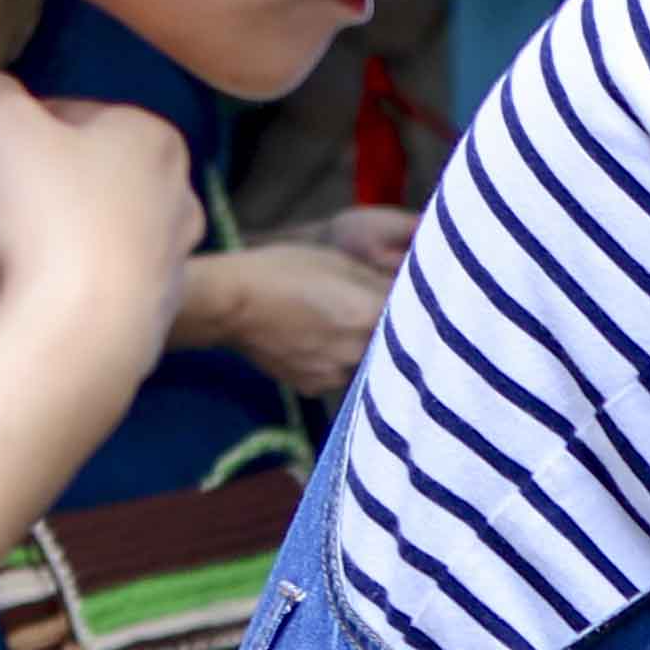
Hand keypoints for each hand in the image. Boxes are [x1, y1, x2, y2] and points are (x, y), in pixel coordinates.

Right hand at [0, 75, 196, 370]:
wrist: (79, 336)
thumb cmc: (44, 213)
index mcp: (147, 142)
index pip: (56, 116)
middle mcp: (162, 204)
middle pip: (43, 186)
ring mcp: (150, 271)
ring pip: (43, 246)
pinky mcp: (131, 328)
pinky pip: (59, 306)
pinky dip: (8, 303)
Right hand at [182, 219, 402, 399]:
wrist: (229, 302)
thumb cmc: (283, 270)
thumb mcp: (340, 262)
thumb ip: (381, 281)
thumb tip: (413, 289)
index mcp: (368, 316)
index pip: (413, 319)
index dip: (416, 312)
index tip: (420, 307)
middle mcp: (356, 352)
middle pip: (390, 347)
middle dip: (391, 334)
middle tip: (375, 316)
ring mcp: (334, 374)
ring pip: (366, 364)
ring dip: (363, 350)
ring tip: (340, 327)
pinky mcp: (313, 386)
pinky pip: (338, 375)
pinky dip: (337, 361)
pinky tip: (318, 341)